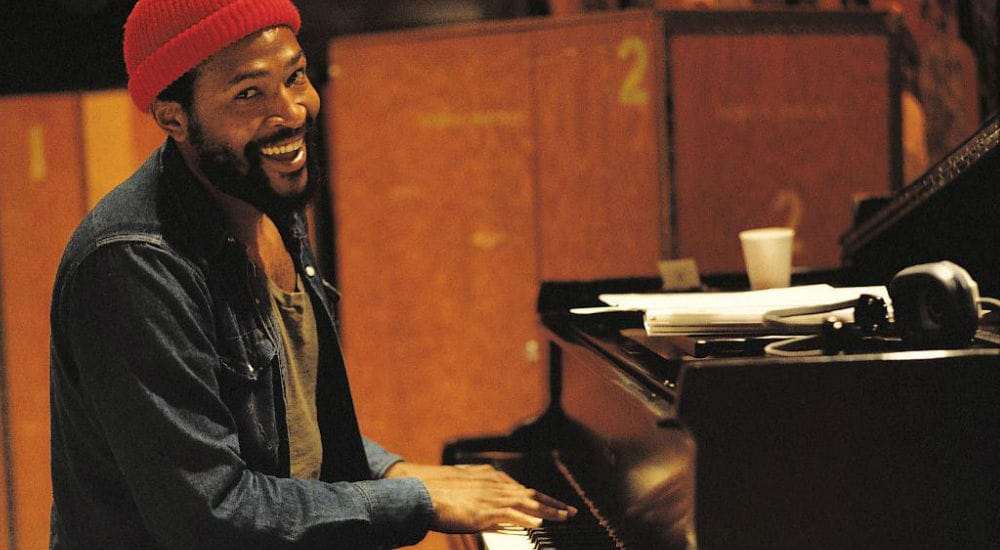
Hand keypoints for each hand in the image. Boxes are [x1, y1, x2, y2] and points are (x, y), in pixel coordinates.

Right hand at [384, 462, 576, 532]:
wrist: (420, 491)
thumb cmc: (437, 493)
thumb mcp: (464, 491)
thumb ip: (480, 497)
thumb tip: (493, 511)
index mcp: (489, 477)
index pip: (522, 488)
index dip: (540, 498)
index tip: (553, 504)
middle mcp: (494, 483)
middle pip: (531, 493)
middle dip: (552, 503)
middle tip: (570, 512)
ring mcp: (490, 496)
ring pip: (527, 503)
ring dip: (548, 510)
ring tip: (564, 517)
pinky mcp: (483, 510)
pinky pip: (511, 514)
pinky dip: (527, 519)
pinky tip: (539, 524)